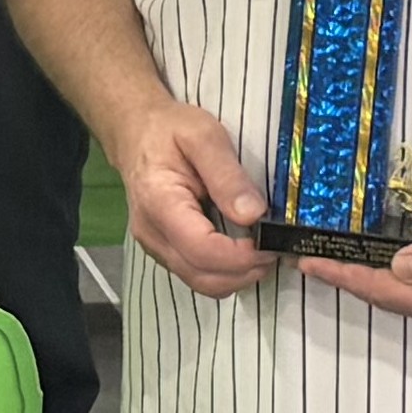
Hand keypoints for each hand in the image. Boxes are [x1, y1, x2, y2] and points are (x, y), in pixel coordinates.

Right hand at [112, 98, 267, 297]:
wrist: (137, 133)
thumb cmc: (170, 129)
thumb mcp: (204, 136)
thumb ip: (227, 176)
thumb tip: (254, 215)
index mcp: (159, 203)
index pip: (202, 250)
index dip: (242, 256)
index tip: (272, 242)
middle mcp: (152, 234)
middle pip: (202, 277)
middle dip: (245, 271)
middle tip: (275, 248)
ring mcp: (155, 246)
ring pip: (200, 283)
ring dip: (237, 276)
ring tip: (261, 249)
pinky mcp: (163, 251)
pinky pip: (196, 275)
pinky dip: (224, 272)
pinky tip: (241, 249)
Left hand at [300, 196, 411, 334]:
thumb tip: (399, 267)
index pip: (383, 291)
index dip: (344, 277)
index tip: (310, 264)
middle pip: (386, 299)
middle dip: (347, 281)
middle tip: (311, 261)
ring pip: (401, 298)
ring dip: (366, 282)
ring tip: (334, 264)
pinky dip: (392, 280)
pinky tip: (380, 266)